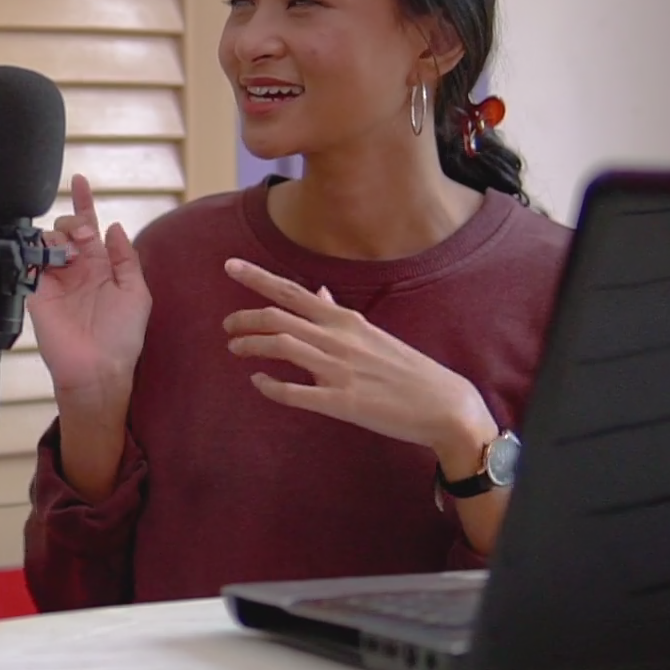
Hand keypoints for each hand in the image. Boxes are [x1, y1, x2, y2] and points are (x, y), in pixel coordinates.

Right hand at [27, 174, 152, 398]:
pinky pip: (29, 263)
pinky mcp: (36, 292)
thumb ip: (125, 258)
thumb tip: (113, 227)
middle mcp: (75, 269)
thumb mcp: (136, 292)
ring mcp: (54, 280)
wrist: (98, 368)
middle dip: (74, 220)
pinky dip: (36, 251)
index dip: (84, 203)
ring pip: (47, 239)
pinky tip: (51, 255)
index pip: (90, 227)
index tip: (80, 181)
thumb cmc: (122, 337)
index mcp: (100, 267)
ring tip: (71, 252)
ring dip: (59, 234)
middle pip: (65, 228)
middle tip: (83, 236)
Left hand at [221, 258, 497, 456]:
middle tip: (226, 325)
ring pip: (281, 347)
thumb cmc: (406, 368)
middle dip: (244, 318)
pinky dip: (270, 386)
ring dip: (250, 345)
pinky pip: (294, 392)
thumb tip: (317, 291)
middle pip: (278, 318)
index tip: (229, 266)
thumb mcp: (371, 333)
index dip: (257, 278)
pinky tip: (258, 383)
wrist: (443, 404)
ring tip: (234, 348)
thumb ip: (338, 313)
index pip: (293, 291)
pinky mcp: (341, 402)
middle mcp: (339, 339)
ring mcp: (339, 370)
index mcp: (346, 321)